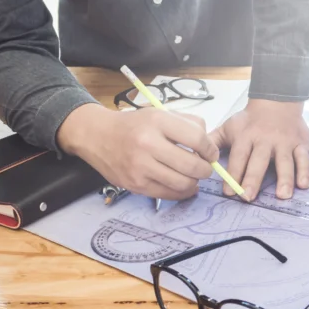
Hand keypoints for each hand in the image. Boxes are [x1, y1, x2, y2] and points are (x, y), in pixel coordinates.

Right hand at [57, 103, 218, 199]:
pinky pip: (168, 194)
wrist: (97, 136)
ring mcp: (140, 167)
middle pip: (192, 165)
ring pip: (182, 183)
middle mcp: (148, 144)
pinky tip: (184, 186)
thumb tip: (209, 145)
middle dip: (206, 169)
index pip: (197, 139)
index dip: (210, 149)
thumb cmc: (134, 125)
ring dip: (194, 182)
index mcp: (157, 121)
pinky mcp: (136, 184)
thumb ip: (188, 123)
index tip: (210, 153)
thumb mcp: (159, 113)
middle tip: (205, 167)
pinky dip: (181, 192)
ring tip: (193, 176)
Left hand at [210, 99, 308, 199]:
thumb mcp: (229, 127)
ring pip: (285, 162)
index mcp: (246, 137)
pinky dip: (305, 171)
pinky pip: (304, 158)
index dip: (233, 174)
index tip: (228, 192)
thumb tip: (196, 155)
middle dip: (253, 179)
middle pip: (259, 161)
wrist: (277, 100)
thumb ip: (213, 141)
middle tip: (248, 197)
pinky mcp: (301, 144)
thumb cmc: (250, 120)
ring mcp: (285, 143)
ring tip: (282, 195)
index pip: (239, 157)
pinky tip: (303, 185)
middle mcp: (266, 140)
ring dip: (284, 179)